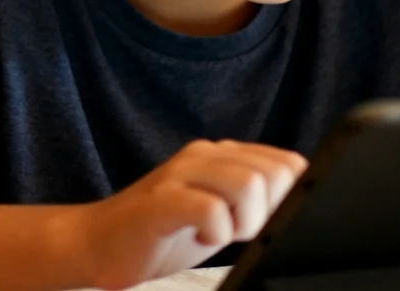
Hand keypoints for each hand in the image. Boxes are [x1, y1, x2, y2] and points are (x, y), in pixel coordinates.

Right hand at [76, 139, 307, 289]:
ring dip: (244, 222)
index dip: (287, 199)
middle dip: (269, 212)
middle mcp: (202, 155)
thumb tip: (303, 197)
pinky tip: (198, 238)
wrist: (95, 243)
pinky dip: (215, 232)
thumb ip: (254, 199)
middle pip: (274, 173)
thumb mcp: (218, 213)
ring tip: (218, 233)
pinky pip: (210, 209)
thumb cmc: (161, 233)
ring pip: (247, 185)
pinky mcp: (159, 200)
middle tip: (237, 231)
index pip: (287, 163)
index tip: (258, 222)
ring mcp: (178, 174)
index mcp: (221, 156)